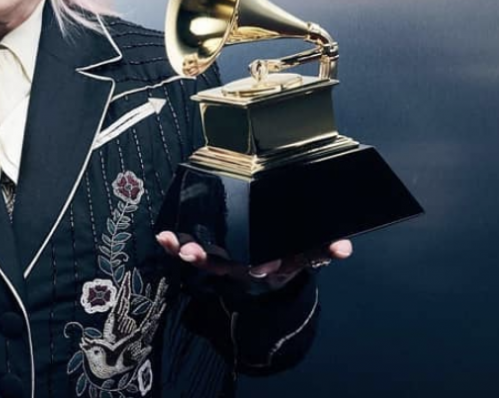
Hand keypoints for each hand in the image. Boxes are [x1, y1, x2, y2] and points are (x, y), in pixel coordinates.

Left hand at [155, 231, 352, 291]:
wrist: (273, 269)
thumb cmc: (289, 254)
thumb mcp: (309, 255)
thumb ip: (324, 251)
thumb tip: (343, 248)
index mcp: (268, 265)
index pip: (266, 266)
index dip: (265, 266)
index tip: (264, 266)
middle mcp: (243, 265)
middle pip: (221, 265)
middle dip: (205, 259)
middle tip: (191, 253)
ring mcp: (225, 261)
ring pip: (201, 259)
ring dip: (184, 251)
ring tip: (167, 241)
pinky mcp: (211, 252)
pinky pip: (189, 248)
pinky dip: (173, 246)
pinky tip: (161, 236)